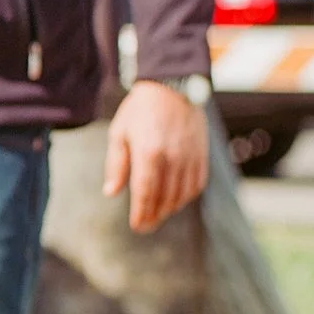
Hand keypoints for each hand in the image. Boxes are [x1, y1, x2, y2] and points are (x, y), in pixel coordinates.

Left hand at [102, 81, 210, 233]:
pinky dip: (186, 196)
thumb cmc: (139, 110)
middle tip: (145, 226)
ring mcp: (190, 156)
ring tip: (158, 215)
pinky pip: (197, 184)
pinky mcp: (202, 154)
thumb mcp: (119, 134)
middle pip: (165, 197)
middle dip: (154, 215)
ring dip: (170, 208)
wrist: (172, 87)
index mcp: (149, 153)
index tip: (137, 226)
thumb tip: (111, 192)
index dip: (142, 213)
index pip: (145, 193)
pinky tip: (176, 200)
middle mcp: (173, 158)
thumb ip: (116, 165)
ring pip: (182, 194)